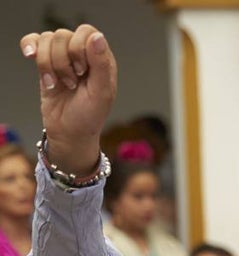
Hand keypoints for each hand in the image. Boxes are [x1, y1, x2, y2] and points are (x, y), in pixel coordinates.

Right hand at [21, 25, 117, 175]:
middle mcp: (82, 54)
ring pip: (47, 39)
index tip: (82, 72)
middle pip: (63, 35)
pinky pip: (33, 41)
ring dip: (50, 65)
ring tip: (59, 84)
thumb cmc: (89, 116)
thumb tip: (98, 37)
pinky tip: (30, 57)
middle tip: (72, 83)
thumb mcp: (101, 93)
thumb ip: (101, 64)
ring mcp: (63, 57)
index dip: (80, 49)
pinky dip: (30, 48)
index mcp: (101, 58)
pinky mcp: (45, 63)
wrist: (68, 132)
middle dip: (64, 61)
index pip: (87, 32)